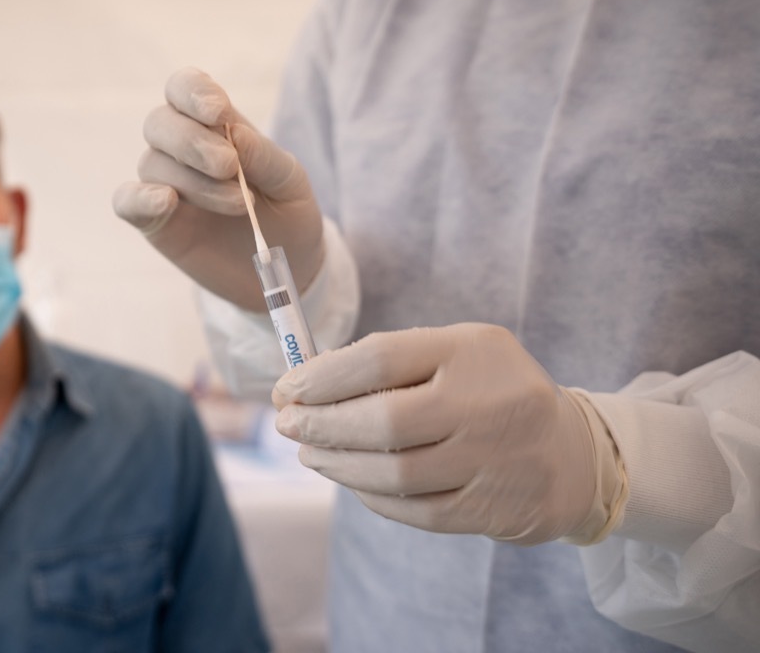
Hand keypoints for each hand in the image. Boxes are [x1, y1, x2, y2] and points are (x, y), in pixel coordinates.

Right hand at [112, 67, 324, 311]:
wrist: (285, 269)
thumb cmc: (287, 214)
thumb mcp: (291, 182)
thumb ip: (264, 157)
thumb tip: (235, 131)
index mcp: (214, 124)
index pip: (183, 87)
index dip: (193, 92)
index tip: (218, 112)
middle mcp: (181, 149)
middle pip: (160, 122)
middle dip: (193, 141)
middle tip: (230, 166)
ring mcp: (164, 184)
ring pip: (153, 164)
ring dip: (196, 182)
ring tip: (240, 205)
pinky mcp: (154, 222)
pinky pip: (127, 201)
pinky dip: (140, 198)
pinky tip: (165, 201)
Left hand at [273, 323, 599, 544]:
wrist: (573, 453)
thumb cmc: (490, 391)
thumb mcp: (457, 351)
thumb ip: (391, 360)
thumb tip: (309, 383)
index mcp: (472, 351)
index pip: (380, 359)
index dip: (322, 377)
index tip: (287, 389)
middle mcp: (486, 404)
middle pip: (382, 421)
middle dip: (320, 425)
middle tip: (287, 425)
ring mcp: (493, 461)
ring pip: (393, 472)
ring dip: (337, 464)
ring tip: (310, 453)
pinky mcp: (492, 509)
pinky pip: (414, 509)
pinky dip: (372, 496)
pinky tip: (350, 479)